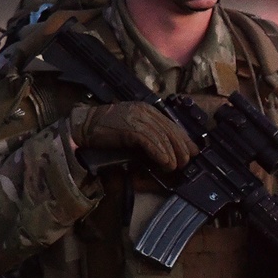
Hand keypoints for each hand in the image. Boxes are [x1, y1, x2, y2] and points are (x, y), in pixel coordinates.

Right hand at [67, 103, 197, 171]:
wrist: (84, 126)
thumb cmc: (106, 131)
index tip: (193, 152)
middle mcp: (145, 112)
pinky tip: (165, 163)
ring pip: (162, 137)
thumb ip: (148, 136)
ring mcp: (137, 118)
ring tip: (175, 167)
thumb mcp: (132, 130)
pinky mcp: (130, 128)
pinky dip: (159, 153)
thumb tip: (166, 152)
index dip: (184, 139)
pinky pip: (150, 142)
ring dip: (171, 154)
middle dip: (181, 148)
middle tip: (186, 163)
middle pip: (170, 130)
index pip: (171, 125)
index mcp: (147, 110)